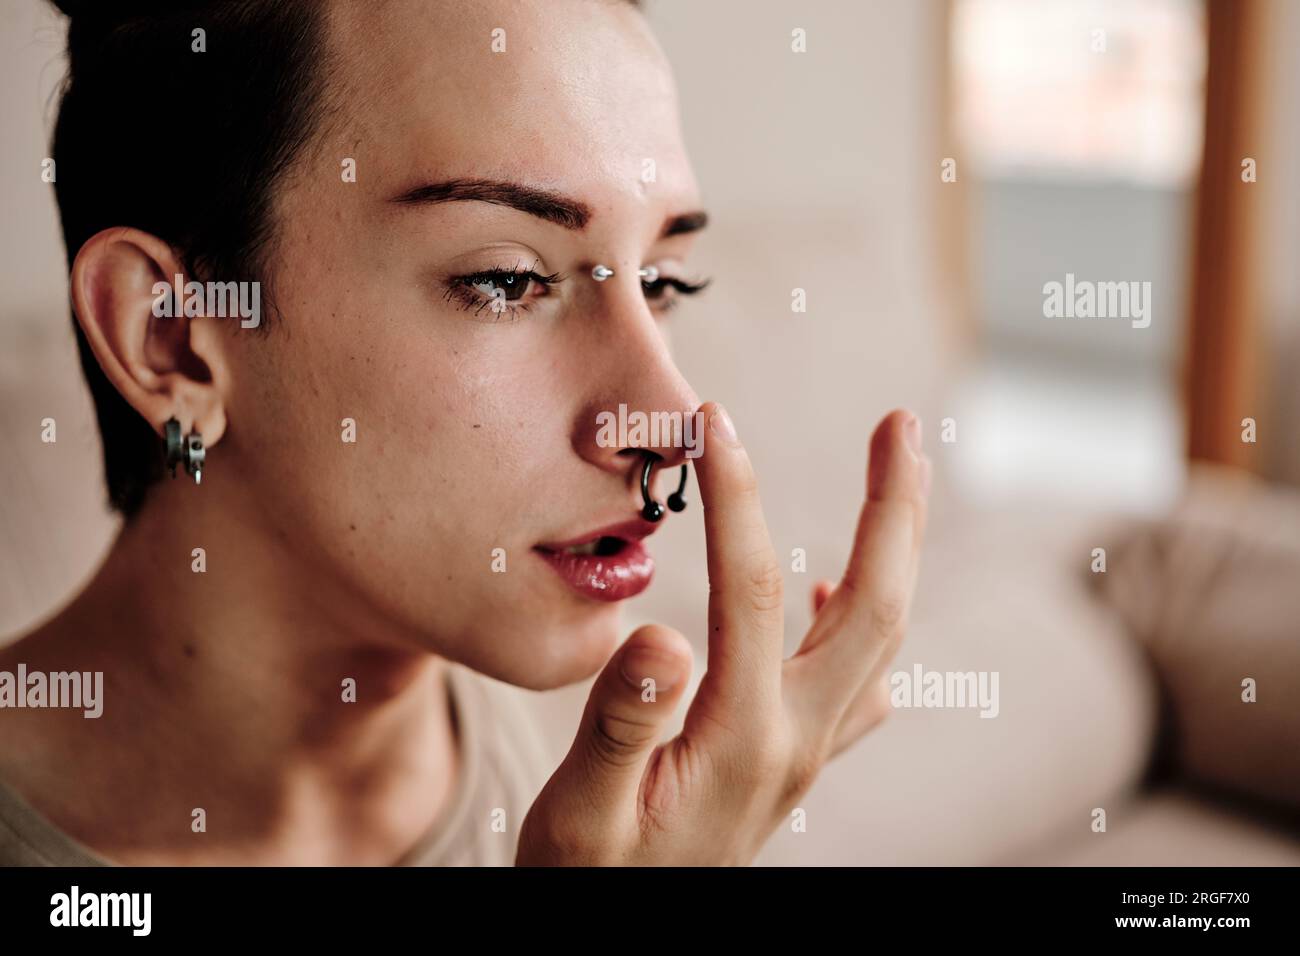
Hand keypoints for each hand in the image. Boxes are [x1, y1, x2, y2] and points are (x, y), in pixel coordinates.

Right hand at [516, 404, 930, 864]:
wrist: (620, 935)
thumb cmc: (590, 880)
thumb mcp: (581, 814)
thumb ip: (621, 726)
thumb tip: (661, 634)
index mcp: (741, 739)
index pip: (756, 593)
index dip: (738, 499)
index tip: (715, 422)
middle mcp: (795, 739)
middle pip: (874, 606)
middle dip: (892, 507)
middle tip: (901, 423)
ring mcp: (807, 750)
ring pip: (877, 634)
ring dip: (892, 547)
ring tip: (896, 474)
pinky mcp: (795, 759)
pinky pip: (859, 681)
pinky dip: (864, 620)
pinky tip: (836, 592)